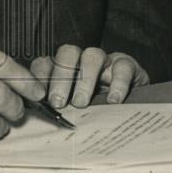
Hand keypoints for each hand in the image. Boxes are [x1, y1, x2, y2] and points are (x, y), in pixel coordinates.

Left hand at [31, 45, 149, 108]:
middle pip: (67, 53)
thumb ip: (57, 109)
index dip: (39, 76)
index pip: (46, 62)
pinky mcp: (127, 65)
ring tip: (81, 103)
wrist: (133, 106)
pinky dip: (117, 83)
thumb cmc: (96, 109)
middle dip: (60, 77)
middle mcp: (82, 60)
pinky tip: (113, 100)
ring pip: (92, 56)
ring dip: (84, 79)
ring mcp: (105, 60)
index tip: (38, 97)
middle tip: (58, 102)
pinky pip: (122, 67)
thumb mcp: (73, 109)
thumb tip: (40, 119)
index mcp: (64, 68)